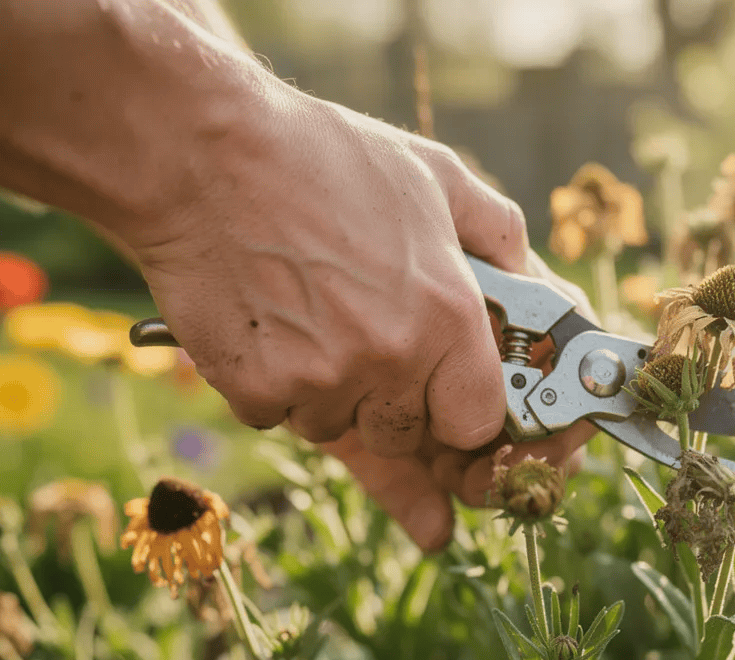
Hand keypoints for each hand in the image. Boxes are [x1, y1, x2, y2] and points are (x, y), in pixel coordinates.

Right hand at [122, 87, 593, 548]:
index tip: (446, 392)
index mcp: (446, 316)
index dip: (462, 411)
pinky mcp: (252, 390)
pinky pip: (279, 415)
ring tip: (311, 311)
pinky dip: (276, 383)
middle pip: (406, 434)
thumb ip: (496, 236)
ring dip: (333, 391)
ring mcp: (317, 381)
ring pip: (338, 426)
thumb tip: (532, 282)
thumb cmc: (323, 157)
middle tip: (368, 336)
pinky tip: (269, 319)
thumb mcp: (434, 177)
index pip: (477, 424)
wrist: (201, 151)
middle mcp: (389, 360)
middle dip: (395, 401)